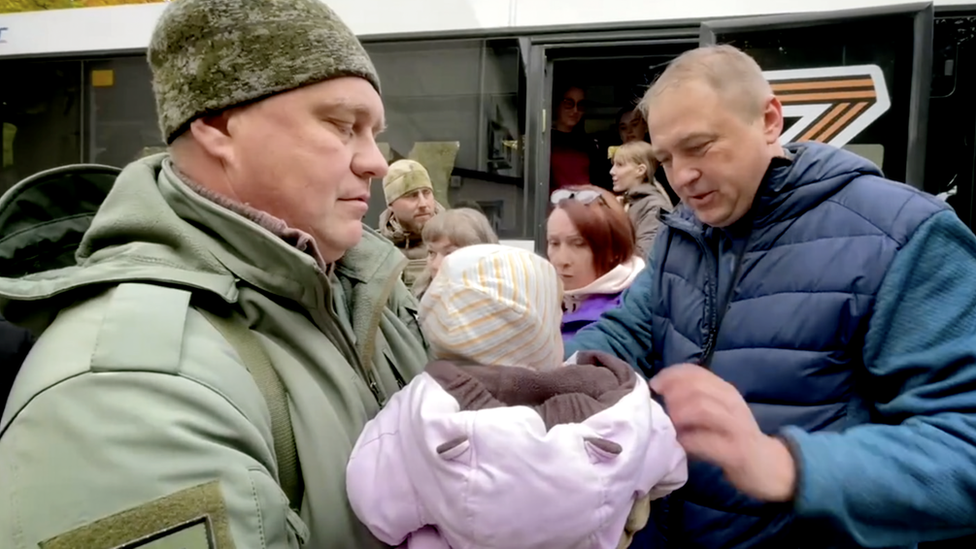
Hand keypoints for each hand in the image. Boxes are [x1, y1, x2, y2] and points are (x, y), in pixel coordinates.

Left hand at [649, 363, 796, 501]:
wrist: (772, 467)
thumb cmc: (736, 438)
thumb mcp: (718, 413)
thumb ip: (696, 401)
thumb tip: (661, 396)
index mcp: (725, 391)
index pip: (695, 371)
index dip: (670, 375)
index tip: (655, 385)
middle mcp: (732, 403)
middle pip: (696, 387)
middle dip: (671, 394)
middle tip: (660, 408)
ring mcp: (736, 427)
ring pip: (702, 408)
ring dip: (678, 415)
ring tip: (669, 425)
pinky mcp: (736, 451)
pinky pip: (706, 441)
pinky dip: (688, 441)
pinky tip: (680, 444)